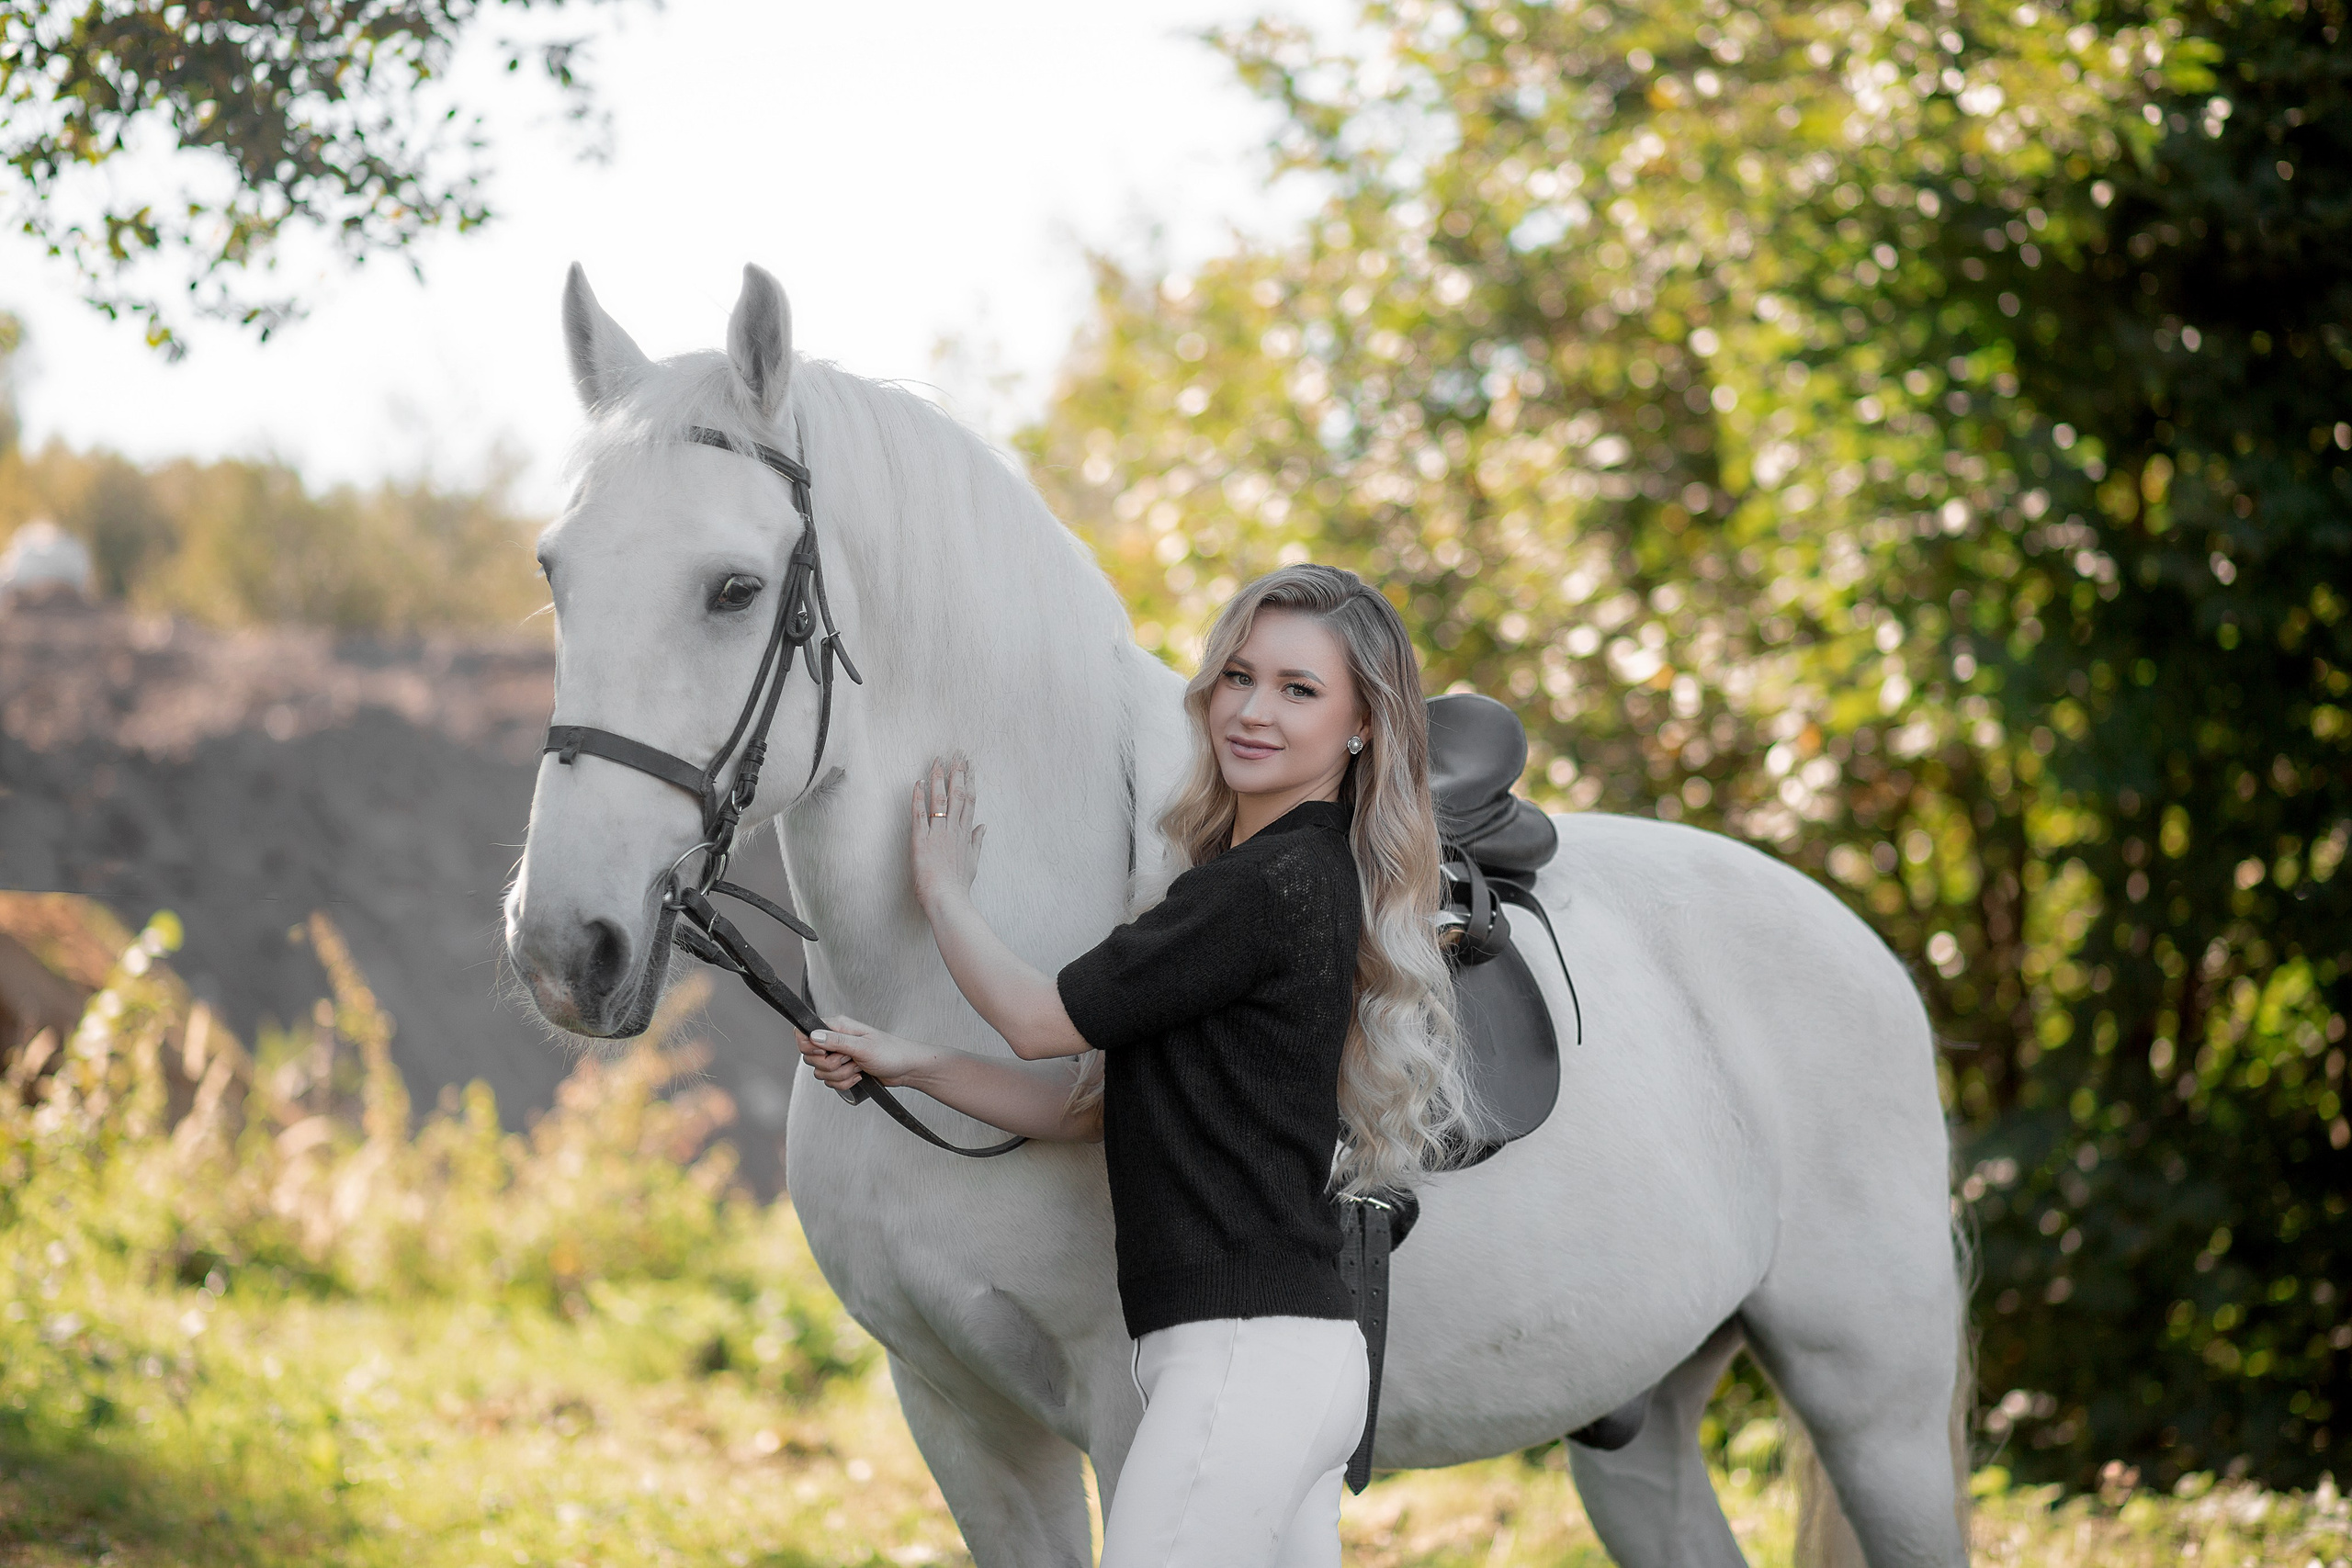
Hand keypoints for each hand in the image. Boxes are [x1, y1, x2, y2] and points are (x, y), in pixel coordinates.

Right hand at [792, 1015, 939, 1091]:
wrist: (906, 1069)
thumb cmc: (891, 1053)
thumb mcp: (863, 1046)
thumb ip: (837, 1041)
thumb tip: (813, 1035)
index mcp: (837, 1027)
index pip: (804, 1033)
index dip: (808, 1046)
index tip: (824, 1052)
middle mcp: (834, 1040)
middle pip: (810, 1057)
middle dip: (831, 1065)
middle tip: (850, 1059)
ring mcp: (838, 1056)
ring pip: (821, 1072)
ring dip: (841, 1075)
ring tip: (858, 1067)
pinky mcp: (842, 1070)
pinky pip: (830, 1082)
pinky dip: (844, 1083)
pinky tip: (859, 1076)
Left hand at [909, 751, 985, 911]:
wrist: (948, 899)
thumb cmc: (958, 885)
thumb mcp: (972, 861)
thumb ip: (977, 841)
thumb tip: (983, 826)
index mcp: (965, 834)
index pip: (970, 801)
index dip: (969, 781)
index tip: (970, 766)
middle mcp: (953, 830)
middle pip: (958, 794)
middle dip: (957, 772)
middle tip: (956, 753)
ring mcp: (938, 833)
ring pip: (940, 800)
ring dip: (939, 778)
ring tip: (938, 760)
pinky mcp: (922, 840)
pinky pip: (919, 815)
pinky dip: (918, 798)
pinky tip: (917, 783)